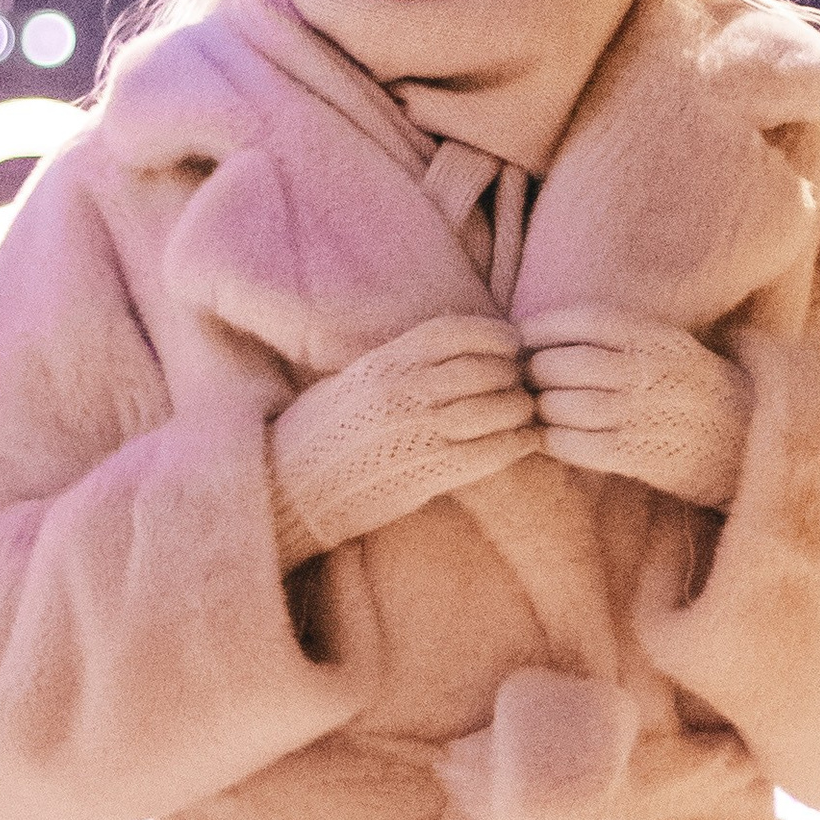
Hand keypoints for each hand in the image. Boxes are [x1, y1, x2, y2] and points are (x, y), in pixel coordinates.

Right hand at [269, 313, 536, 565]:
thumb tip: (453, 346)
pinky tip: (526, 440)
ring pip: (490, 409)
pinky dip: (513, 444)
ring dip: (518, 407)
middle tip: (523, 378)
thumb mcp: (356, 379)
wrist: (292, 487)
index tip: (510, 339)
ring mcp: (414, 435)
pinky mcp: (424, 475)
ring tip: (527, 408)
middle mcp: (401, 393)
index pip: (453, 333)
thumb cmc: (323, 431)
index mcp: (384, 363)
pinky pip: (484, 455)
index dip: (491, 333)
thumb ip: (401, 362)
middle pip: (481, 369)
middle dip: (511, 372)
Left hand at [521, 307, 752, 512]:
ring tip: (535, 406)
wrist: (747, 440)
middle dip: (535, 369)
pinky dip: (557, 441)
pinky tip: (551, 437)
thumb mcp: (668, 346)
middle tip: (521, 376)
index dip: (544, 326)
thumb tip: (544, 330)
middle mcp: (652, 373)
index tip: (521, 334)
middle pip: (569, 364)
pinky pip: (582, 446)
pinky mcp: (643, 456)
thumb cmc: (691, 388)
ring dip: (542, 407)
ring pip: (569, 406)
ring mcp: (648, 416)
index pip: (586, 320)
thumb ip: (619, 335)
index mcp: (657, 338)